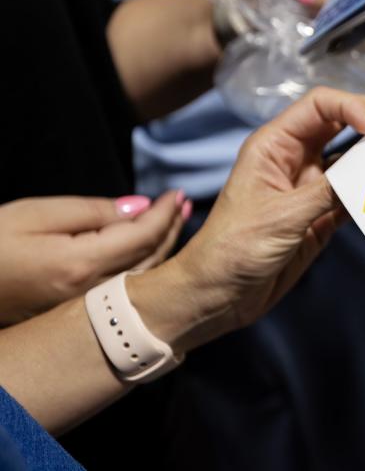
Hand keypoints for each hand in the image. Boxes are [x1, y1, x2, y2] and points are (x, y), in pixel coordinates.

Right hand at [0, 192, 187, 323]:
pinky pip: (125, 288)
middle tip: (185, 204)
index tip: (178, 193)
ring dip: (164, 247)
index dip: (166, 213)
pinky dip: (145, 264)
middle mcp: (90, 294)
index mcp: (81, 266)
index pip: (144, 237)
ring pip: (142, 277)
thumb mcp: (36, 214)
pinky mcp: (77, 313)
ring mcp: (85, 309)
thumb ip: (94, 212)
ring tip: (176, 221)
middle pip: (151, 259)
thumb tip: (142, 208)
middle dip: (172, 229)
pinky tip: (150, 249)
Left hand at [131, 87, 364, 351]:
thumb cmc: (234, 247)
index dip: (352, 107)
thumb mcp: (282, 216)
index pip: (319, 106)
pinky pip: (354, 195)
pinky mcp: (322, 216)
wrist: (218, 294)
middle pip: (340, 124)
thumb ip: (327, 192)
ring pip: (352, 160)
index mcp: (276, 145)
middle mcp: (296, 159)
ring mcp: (310, 187)